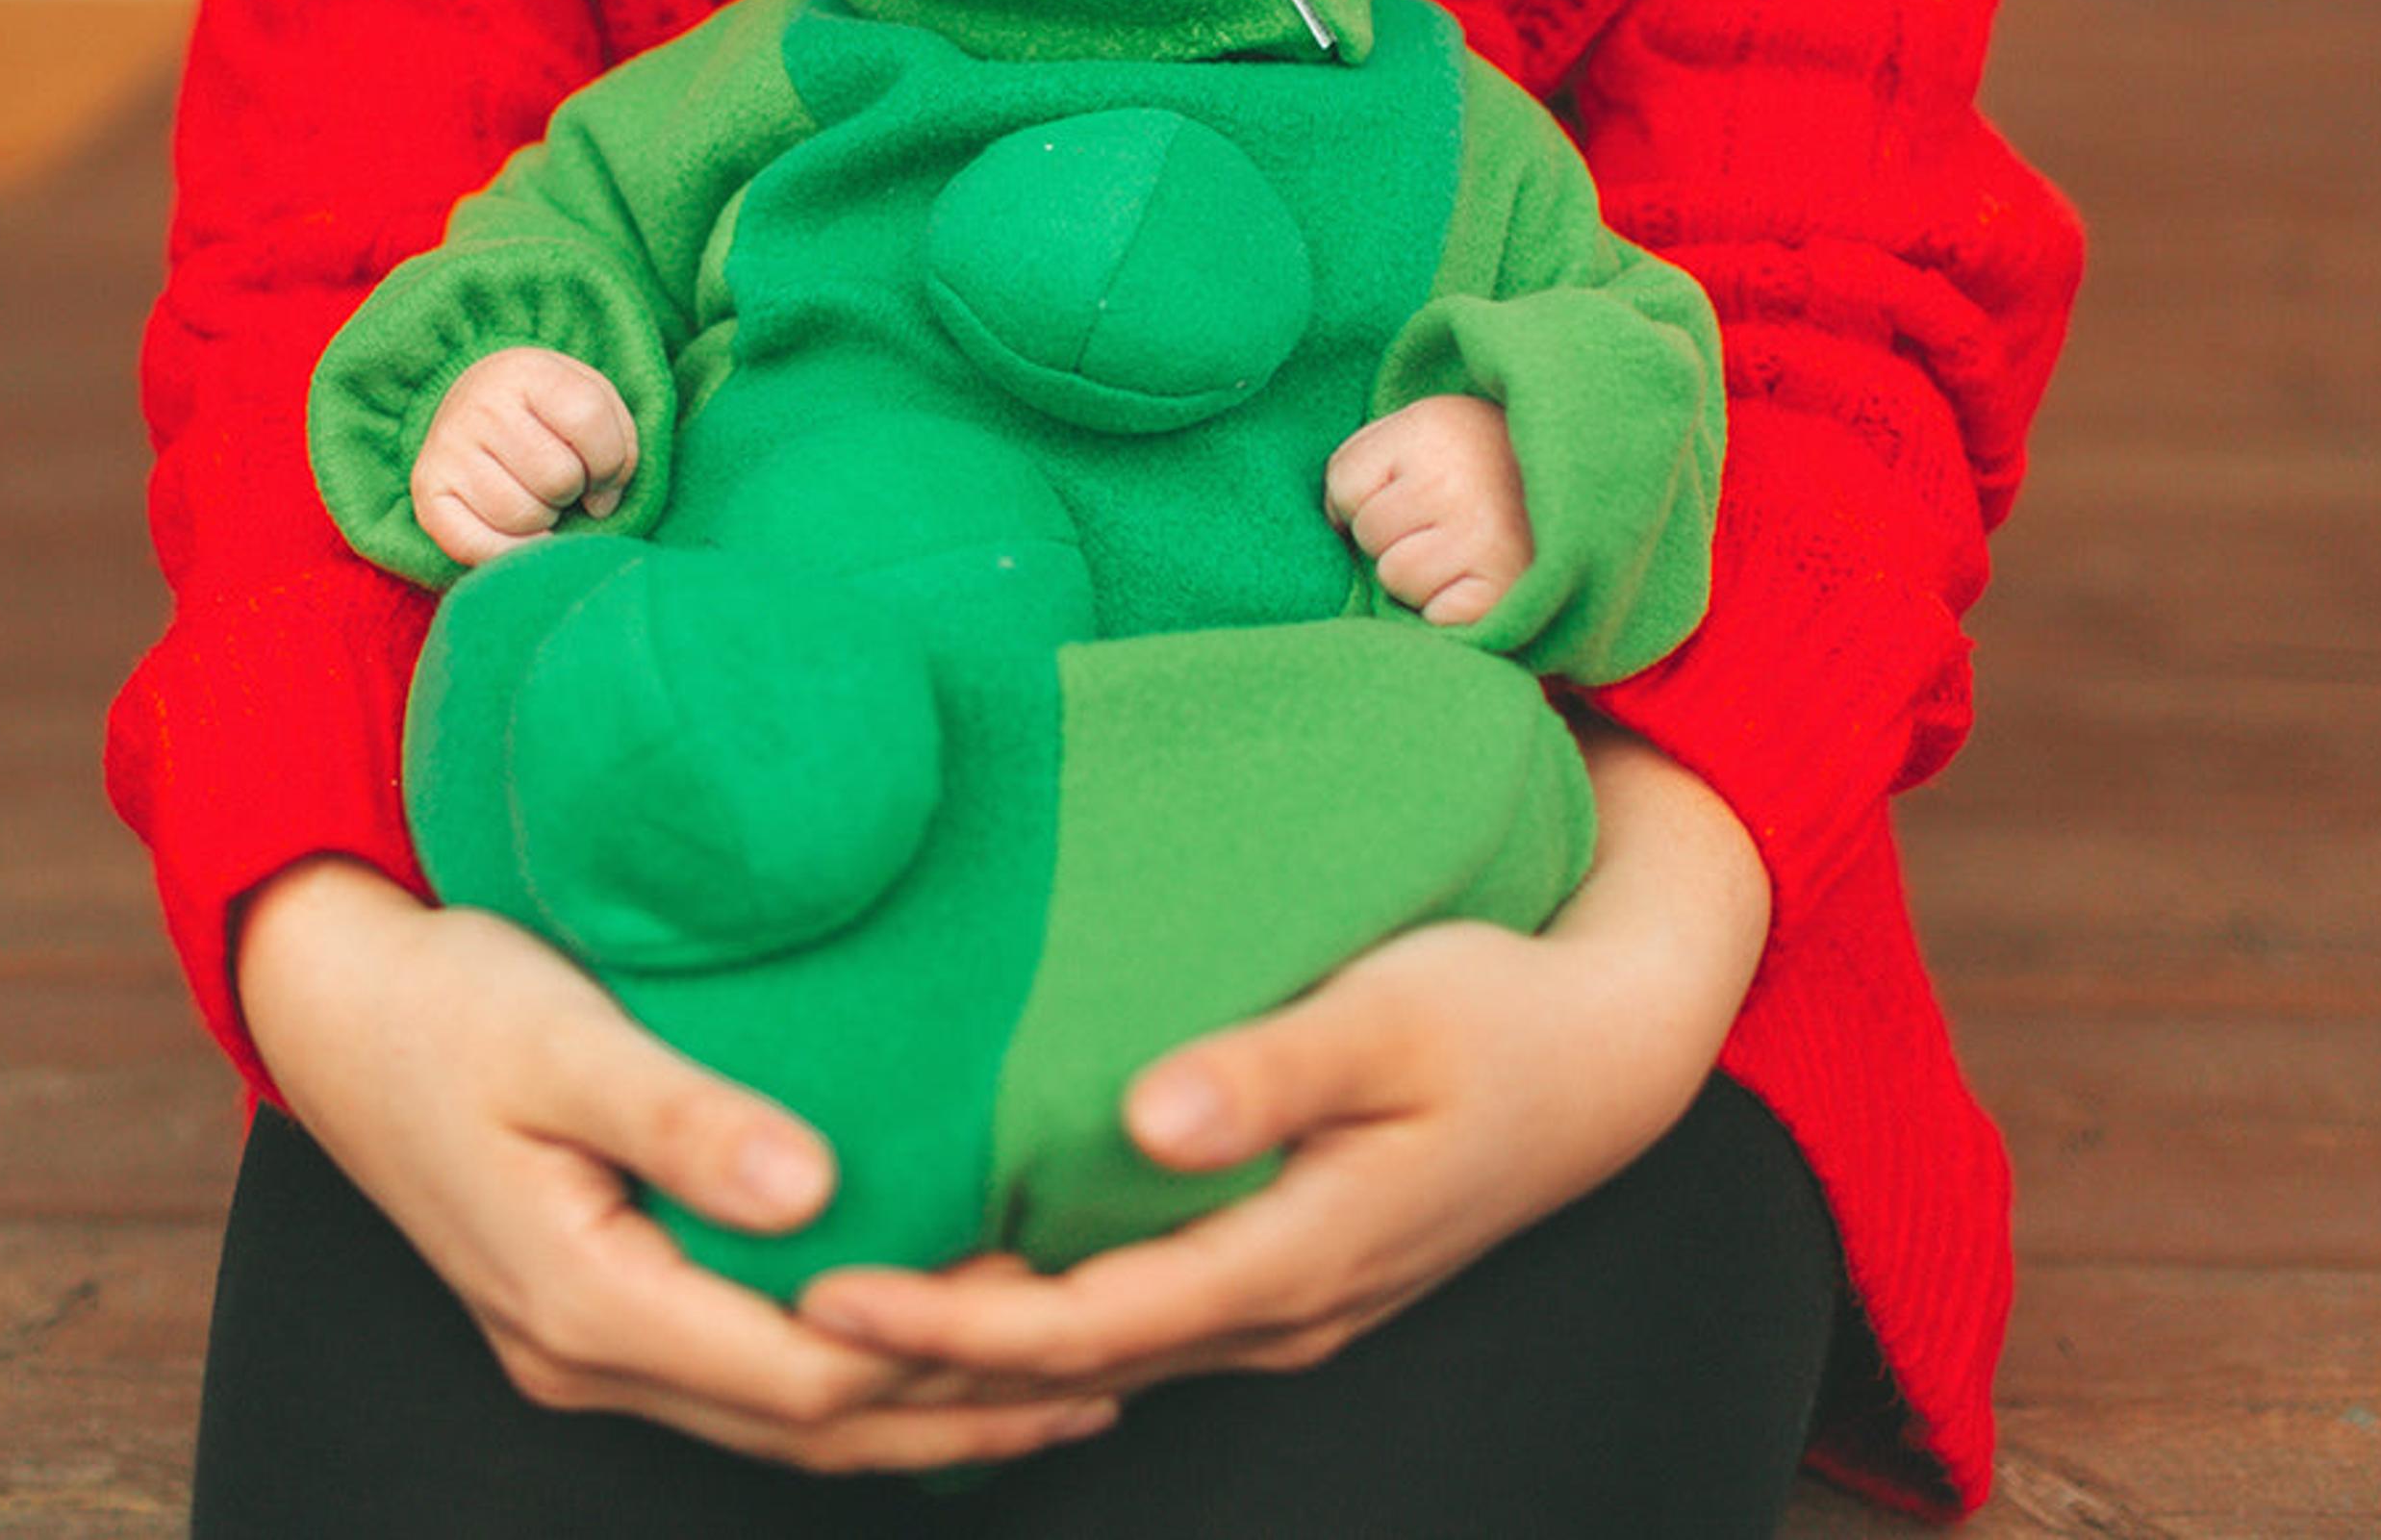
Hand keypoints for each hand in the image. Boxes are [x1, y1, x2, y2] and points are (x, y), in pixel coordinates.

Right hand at [236, 858, 1120, 1470]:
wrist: (329, 1002)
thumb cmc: (447, 998)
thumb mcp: (558, 1034)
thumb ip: (681, 1115)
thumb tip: (813, 1187)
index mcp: (581, 1295)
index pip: (801, 1372)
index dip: (939, 1356)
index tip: (1062, 1309)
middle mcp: (582, 1352)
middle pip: (807, 1430)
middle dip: (961, 1412)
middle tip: (1116, 1367)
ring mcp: (580, 1349)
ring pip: (779, 1430)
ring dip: (920, 1420)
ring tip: (1062, 1387)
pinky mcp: (591, 1317)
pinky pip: (743, 1388)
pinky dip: (850, 1394)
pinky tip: (930, 1362)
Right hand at [412, 347, 639, 566]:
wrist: (472, 403)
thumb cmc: (547, 414)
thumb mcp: (592, 402)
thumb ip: (619, 447)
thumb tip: (600, 507)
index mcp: (528, 372)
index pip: (588, 420)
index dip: (610, 461)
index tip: (600, 472)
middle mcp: (481, 406)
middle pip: (558, 477)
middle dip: (573, 491)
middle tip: (561, 483)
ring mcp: (447, 449)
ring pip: (523, 516)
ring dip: (544, 521)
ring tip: (535, 498)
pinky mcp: (426, 492)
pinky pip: (477, 547)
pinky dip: (509, 552)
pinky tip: (517, 533)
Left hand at [791, 731, 1768, 1397]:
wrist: (1610, 1050)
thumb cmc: (1496, 1012)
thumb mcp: (1395, 1017)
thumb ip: (1274, 1068)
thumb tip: (1151, 1118)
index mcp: (1295, 1259)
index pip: (1083, 1325)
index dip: (948, 1323)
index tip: (825, 1293)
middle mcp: (1276, 1311)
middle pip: (1069, 1367)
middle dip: (921, 1360)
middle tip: (770, 1321)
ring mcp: (1279, 1306)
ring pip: (1095, 1358)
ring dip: (968, 1349)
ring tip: (829, 1310)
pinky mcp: (1276, 1271)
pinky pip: (1130, 1320)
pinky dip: (1032, 1319)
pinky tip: (957, 1280)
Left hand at [1325, 393, 1530, 626]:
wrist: (1585, 491)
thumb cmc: (1482, 466)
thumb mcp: (1420, 433)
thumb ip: (1361, 464)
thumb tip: (1331, 525)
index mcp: (1431, 428)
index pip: (1344, 486)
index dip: (1367, 498)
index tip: (1414, 489)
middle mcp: (1454, 480)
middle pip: (1367, 534)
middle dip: (1394, 536)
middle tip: (1451, 522)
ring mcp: (1482, 539)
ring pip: (1395, 577)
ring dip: (1419, 576)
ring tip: (1465, 552)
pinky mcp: (1498, 592)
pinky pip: (1430, 615)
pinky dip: (1446, 610)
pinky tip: (1479, 582)